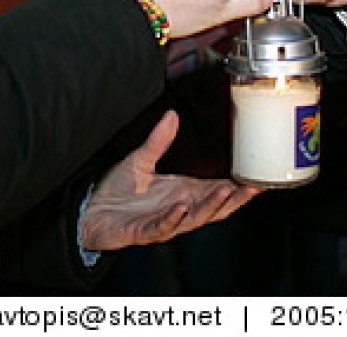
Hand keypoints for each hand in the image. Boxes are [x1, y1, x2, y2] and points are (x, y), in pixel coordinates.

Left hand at [80, 110, 257, 251]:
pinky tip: (181, 209)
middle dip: (234, 199)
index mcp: (182, 193)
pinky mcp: (143, 232)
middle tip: (253, 186)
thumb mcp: (141, 159)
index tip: (256, 177)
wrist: (90, 212)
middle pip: (214, 209)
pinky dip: (173, 219)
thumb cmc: (118, 191)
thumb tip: (172, 115)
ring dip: (211, 206)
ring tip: (225, 192)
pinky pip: (162, 228)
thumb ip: (159, 140)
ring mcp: (163, 222)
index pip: (216, 191)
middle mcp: (178, 209)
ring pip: (194, 219)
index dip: (237, 187)